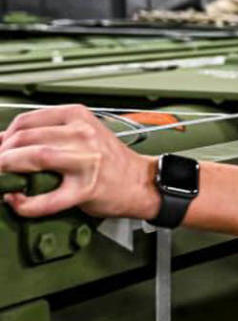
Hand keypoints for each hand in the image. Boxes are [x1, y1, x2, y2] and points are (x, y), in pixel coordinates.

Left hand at [0, 105, 158, 218]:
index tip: (0, 149)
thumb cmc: (110, 160)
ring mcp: (86, 161)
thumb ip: (45, 133)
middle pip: (26, 138)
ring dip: (8, 169)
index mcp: (78, 117)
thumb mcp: (80, 134)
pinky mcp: (87, 188)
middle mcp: (83, 135)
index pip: (26, 121)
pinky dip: (26, 203)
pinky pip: (49, 198)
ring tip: (3, 179)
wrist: (140, 181)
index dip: (4, 137)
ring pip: (35, 157)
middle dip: (2, 154)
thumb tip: (3, 140)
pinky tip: (18, 201)